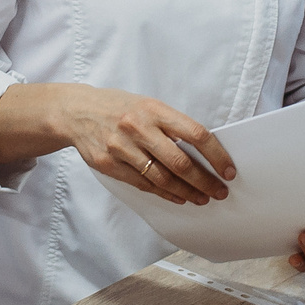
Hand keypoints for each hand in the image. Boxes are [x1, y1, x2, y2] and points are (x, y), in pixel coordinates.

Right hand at [54, 85, 235, 204]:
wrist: (76, 111)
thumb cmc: (119, 108)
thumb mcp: (147, 105)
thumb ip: (171, 125)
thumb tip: (204, 151)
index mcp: (154, 110)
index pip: (195, 134)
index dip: (216, 155)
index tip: (228, 170)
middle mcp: (138, 128)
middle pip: (180, 162)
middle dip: (205, 181)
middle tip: (220, 192)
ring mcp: (121, 147)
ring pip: (162, 178)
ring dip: (186, 192)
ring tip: (202, 198)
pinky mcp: (109, 164)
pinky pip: (143, 184)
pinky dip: (164, 193)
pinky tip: (178, 197)